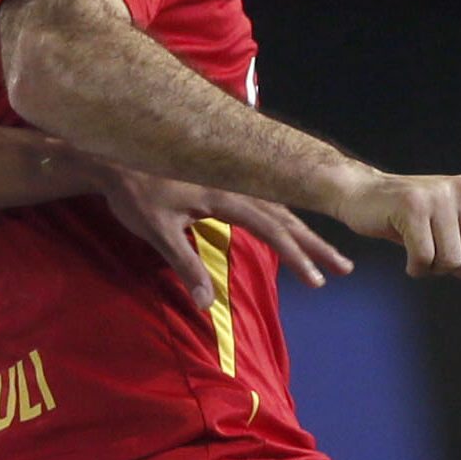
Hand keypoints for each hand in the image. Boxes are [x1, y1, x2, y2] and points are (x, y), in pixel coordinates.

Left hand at [99, 170, 355, 310]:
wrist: (115, 155)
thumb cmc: (134, 193)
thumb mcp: (158, 231)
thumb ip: (186, 265)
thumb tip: (208, 304)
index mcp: (225, 195)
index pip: (271, 228)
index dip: (296, 255)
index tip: (318, 279)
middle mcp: (236, 184)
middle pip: (286, 216)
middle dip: (315, 244)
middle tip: (345, 267)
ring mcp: (232, 181)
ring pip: (279, 207)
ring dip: (304, 232)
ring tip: (327, 254)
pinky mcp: (225, 182)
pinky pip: (265, 201)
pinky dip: (284, 218)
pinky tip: (291, 229)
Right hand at [329, 170, 460, 295]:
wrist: (366, 194)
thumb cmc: (418, 218)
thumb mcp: (460, 223)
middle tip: (440, 255)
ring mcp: (441, 196)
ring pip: (453, 262)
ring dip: (435, 268)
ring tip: (423, 249)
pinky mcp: (413, 207)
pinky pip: (425, 259)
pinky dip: (416, 268)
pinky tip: (408, 256)